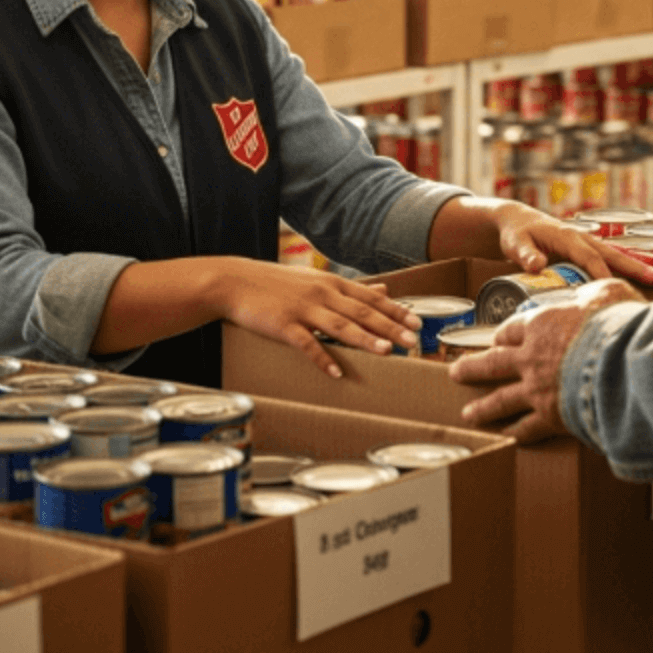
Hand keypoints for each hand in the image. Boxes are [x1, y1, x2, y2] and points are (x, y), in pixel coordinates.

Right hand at [211, 259, 421, 377]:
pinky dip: (323, 358)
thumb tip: (384, 288)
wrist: (236, 281)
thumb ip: (351, 288)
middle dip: (390, 327)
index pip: (371, 298)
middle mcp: (322, 294)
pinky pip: (307, 343)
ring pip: (340, 326)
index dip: (395, 310)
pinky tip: (337, 372)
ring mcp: (303, 309)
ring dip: (365, 339)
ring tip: (386, 352)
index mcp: (332, 284)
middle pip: (362, 312)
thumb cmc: (277, 283)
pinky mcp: (283, 324)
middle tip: (413, 341)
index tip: (417, 322)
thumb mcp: (317, 279)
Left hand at [449, 277, 643, 441]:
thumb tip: (595, 293)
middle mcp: (531, 357)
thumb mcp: (608, 295)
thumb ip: (595, 295)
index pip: (511, 331)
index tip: (496, 340)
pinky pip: (526, 428)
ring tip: (468, 413)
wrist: (623, 362)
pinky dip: (514, 433)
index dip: (502, 336)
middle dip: (472, 368)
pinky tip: (505, 437)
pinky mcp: (549, 417)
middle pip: (493, 362)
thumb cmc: (618, 325)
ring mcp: (536, 389)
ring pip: (500, 399)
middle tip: (456, 372)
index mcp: (541, 325)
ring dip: (482, 407)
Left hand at [487, 199, 652, 288]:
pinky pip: (611, 258)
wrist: (517, 220)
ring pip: (617, 256)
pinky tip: (646, 274)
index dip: (601, 273)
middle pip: (613, 254)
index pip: (588, 257)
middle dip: (635, 267)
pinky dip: (629, 265)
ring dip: (638, 267)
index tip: (613, 289)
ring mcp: (587, 243)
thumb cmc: (516, 234)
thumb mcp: (516, 244)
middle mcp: (582, 238)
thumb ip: (525, 254)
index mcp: (567, 237)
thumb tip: (537, 266)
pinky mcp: (587, 249)